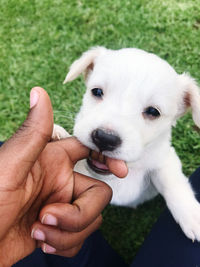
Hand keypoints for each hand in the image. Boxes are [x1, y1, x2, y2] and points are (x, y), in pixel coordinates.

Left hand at [0, 87, 127, 265]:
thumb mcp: (10, 167)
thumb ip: (32, 133)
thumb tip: (39, 93)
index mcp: (53, 162)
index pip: (90, 149)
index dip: (108, 156)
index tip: (120, 170)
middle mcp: (61, 182)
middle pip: (98, 194)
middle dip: (78, 214)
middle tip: (47, 217)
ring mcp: (62, 207)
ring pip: (91, 219)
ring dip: (68, 233)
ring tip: (38, 232)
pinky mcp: (60, 230)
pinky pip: (80, 237)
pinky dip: (65, 245)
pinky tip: (43, 242)